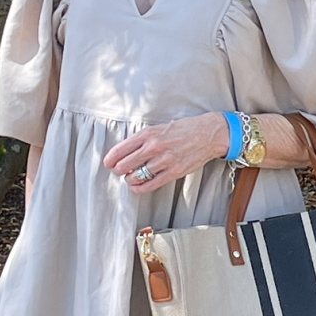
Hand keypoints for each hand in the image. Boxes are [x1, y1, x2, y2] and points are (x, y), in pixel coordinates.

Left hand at [104, 112, 228, 192]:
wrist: (208, 133)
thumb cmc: (184, 129)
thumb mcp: (160, 127)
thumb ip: (143, 138)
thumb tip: (126, 150)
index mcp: (149, 134)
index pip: (121, 149)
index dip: (110, 159)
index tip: (108, 163)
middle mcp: (154, 147)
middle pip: (125, 164)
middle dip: (118, 170)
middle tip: (119, 171)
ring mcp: (164, 161)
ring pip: (136, 176)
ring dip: (129, 179)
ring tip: (129, 178)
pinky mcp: (173, 172)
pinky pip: (150, 184)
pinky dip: (139, 188)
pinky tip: (136, 187)